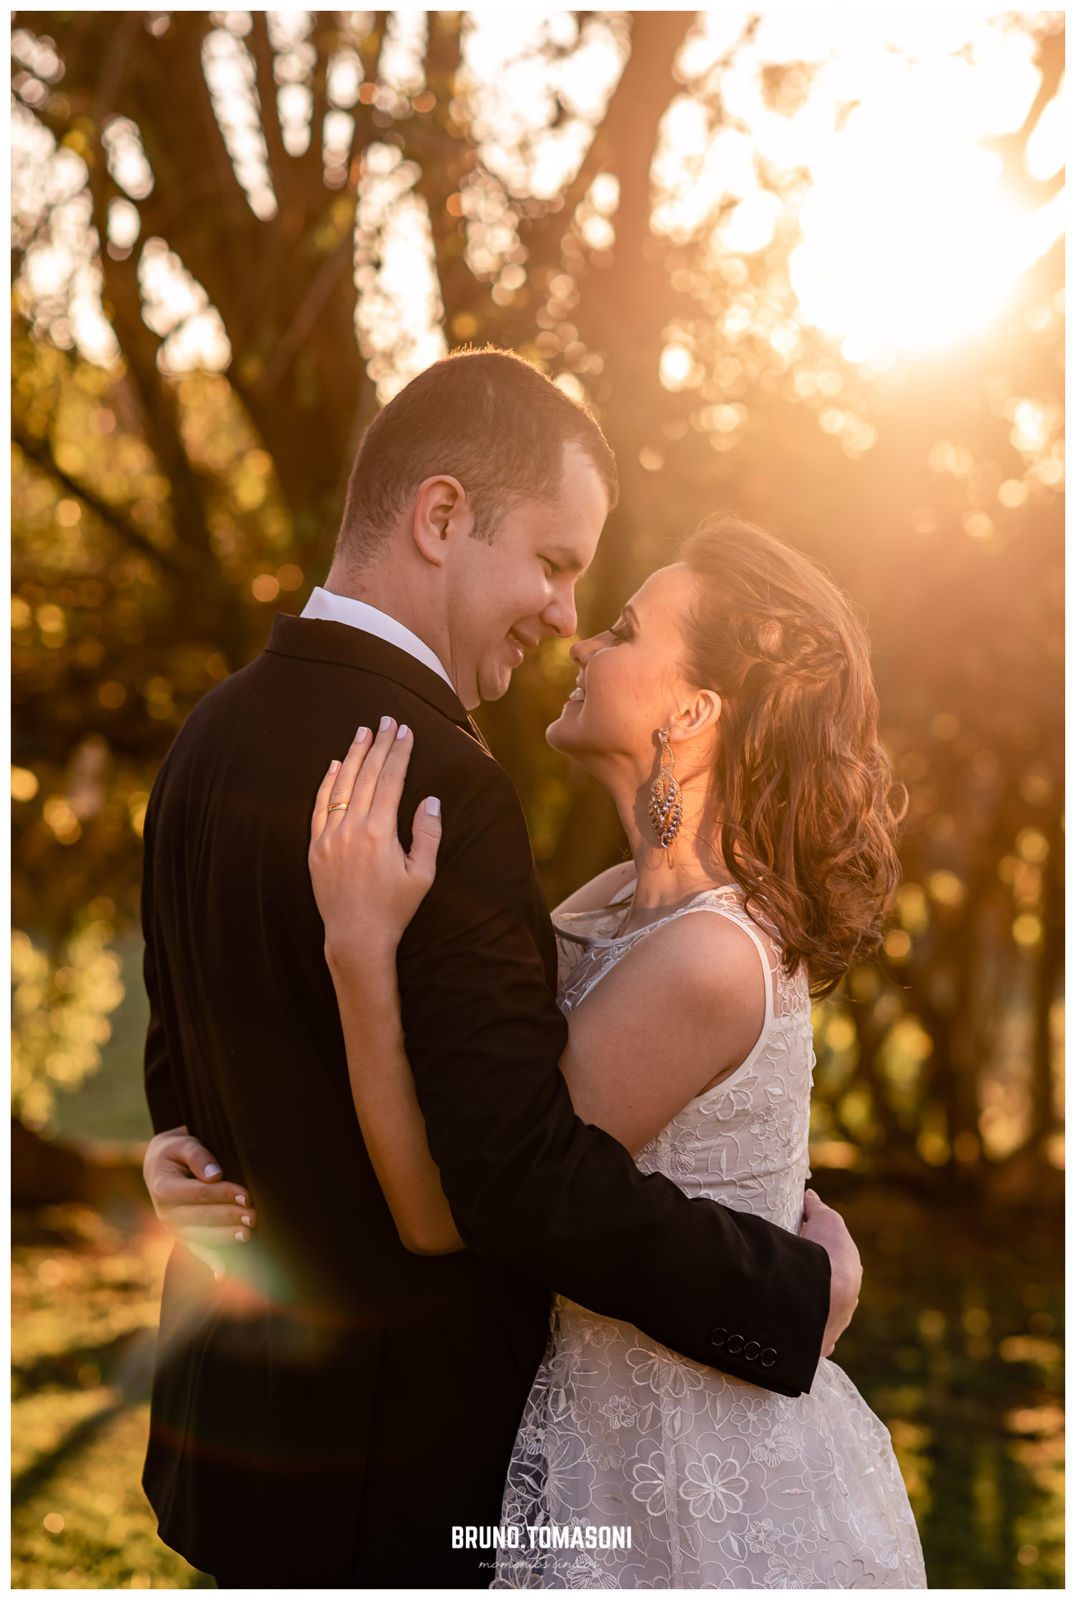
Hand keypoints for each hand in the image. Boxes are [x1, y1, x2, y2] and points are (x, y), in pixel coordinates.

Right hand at [142, 1126, 256, 1274]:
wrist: (160, 1166)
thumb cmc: (177, 1152)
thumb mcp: (183, 1144)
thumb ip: (197, 1156)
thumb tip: (214, 1175)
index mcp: (163, 1188)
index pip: (198, 1193)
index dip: (223, 1195)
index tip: (246, 1195)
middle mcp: (165, 1212)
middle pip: (201, 1217)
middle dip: (229, 1217)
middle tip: (254, 1216)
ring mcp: (172, 1228)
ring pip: (200, 1236)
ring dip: (225, 1237)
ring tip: (248, 1234)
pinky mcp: (181, 1236)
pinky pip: (195, 1250)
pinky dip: (210, 1262)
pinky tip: (223, 1274)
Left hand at [309, 717, 441, 969]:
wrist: (356, 938)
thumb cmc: (395, 909)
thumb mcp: (422, 875)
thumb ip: (427, 834)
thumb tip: (431, 799)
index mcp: (380, 833)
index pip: (391, 780)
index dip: (400, 753)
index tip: (406, 731)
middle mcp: (351, 829)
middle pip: (367, 775)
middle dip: (379, 744)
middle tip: (387, 719)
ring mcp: (329, 837)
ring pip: (341, 785)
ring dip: (353, 754)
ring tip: (363, 731)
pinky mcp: (315, 848)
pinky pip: (320, 806)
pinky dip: (327, 782)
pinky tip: (334, 764)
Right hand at [799, 1187, 861, 1357]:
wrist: (825, 1292)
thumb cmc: (826, 1253)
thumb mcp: (825, 1220)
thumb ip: (817, 1208)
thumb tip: (811, 1195)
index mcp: (850, 1276)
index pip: (841, 1271)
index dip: (826, 1264)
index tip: (810, 1262)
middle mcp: (847, 1304)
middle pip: (833, 1298)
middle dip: (820, 1293)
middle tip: (797, 1285)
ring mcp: (835, 1326)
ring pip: (824, 1320)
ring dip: (812, 1316)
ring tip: (789, 1309)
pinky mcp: (820, 1344)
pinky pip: (815, 1343)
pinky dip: (807, 1340)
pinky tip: (795, 1337)